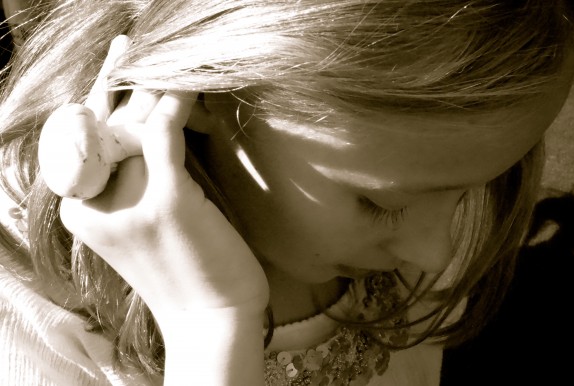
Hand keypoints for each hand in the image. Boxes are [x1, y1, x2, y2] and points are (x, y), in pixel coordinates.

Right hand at [46, 36, 268, 328]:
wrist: (210, 321)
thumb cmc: (187, 272)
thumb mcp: (148, 225)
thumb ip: (137, 182)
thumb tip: (151, 131)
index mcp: (84, 209)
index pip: (85, 141)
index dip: (97, 100)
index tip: (112, 67)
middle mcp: (94, 203)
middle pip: (106, 125)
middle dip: (121, 80)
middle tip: (130, 44)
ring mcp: (126, 201)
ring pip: (133, 121)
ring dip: (155, 83)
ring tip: (172, 54)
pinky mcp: (165, 200)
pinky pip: (164, 130)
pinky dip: (177, 100)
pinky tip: (191, 81)